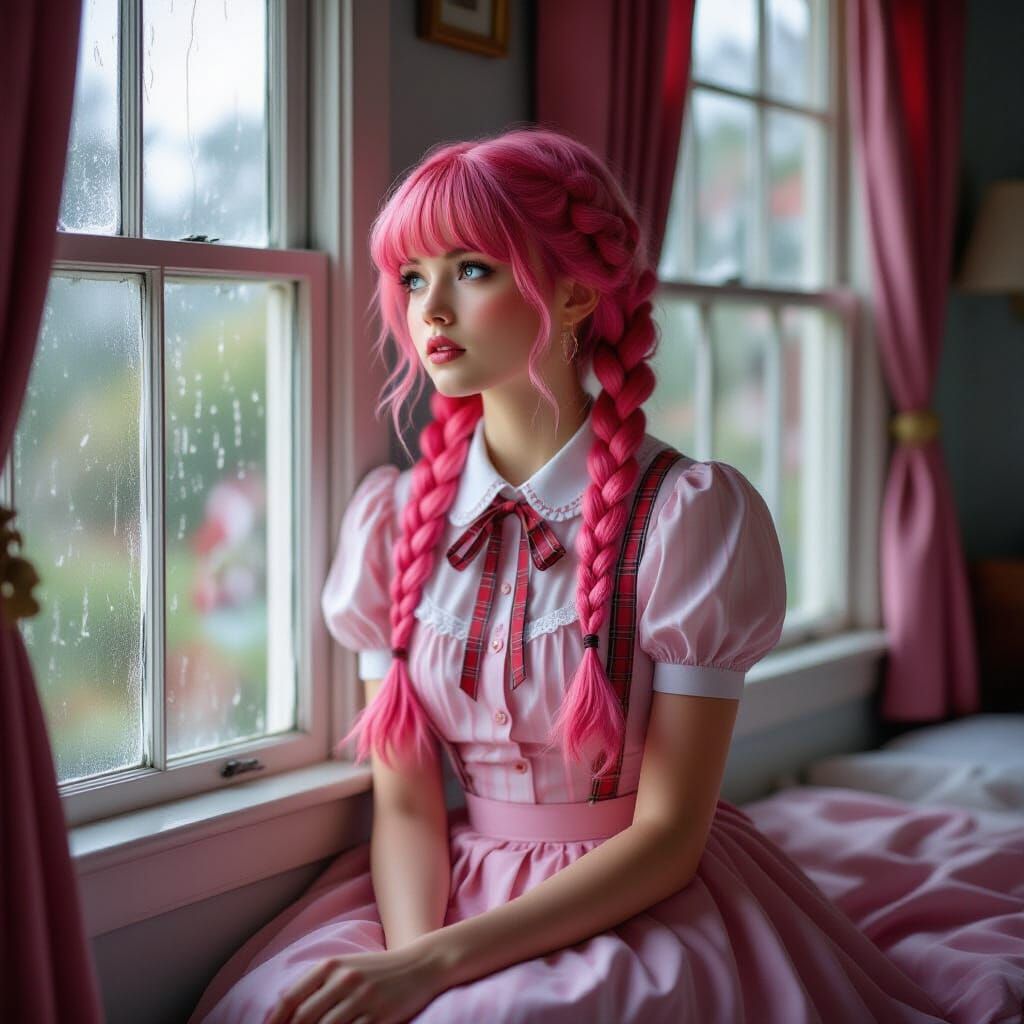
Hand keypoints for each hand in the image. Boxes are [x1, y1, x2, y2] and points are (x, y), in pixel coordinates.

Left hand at [263, 940, 452, 1023]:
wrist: (421, 965)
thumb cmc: (378, 970)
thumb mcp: (347, 966)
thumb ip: (317, 984)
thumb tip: (283, 1012)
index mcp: (332, 966)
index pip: (291, 998)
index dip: (274, 1021)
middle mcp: (345, 980)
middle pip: (304, 1018)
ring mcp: (363, 999)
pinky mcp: (380, 1017)